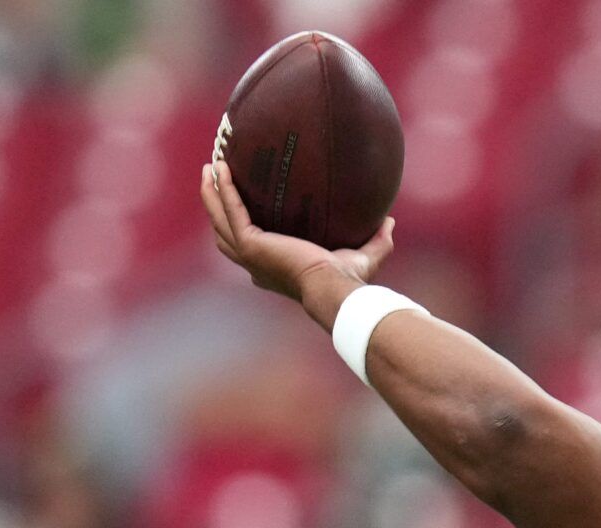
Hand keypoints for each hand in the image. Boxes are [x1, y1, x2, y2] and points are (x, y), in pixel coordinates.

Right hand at [199, 161, 392, 316]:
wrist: (337, 288)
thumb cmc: (349, 280)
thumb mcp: (364, 257)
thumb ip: (376, 240)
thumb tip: (390, 221)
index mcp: (274, 268)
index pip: (250, 249)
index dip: (240, 229)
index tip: (240, 208)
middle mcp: (256, 263)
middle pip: (224, 232)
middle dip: (216, 206)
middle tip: (215, 177)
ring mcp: (249, 254)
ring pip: (219, 219)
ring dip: (211, 193)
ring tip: (210, 167)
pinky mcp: (250, 243)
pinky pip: (230, 209)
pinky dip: (223, 189)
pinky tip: (221, 168)